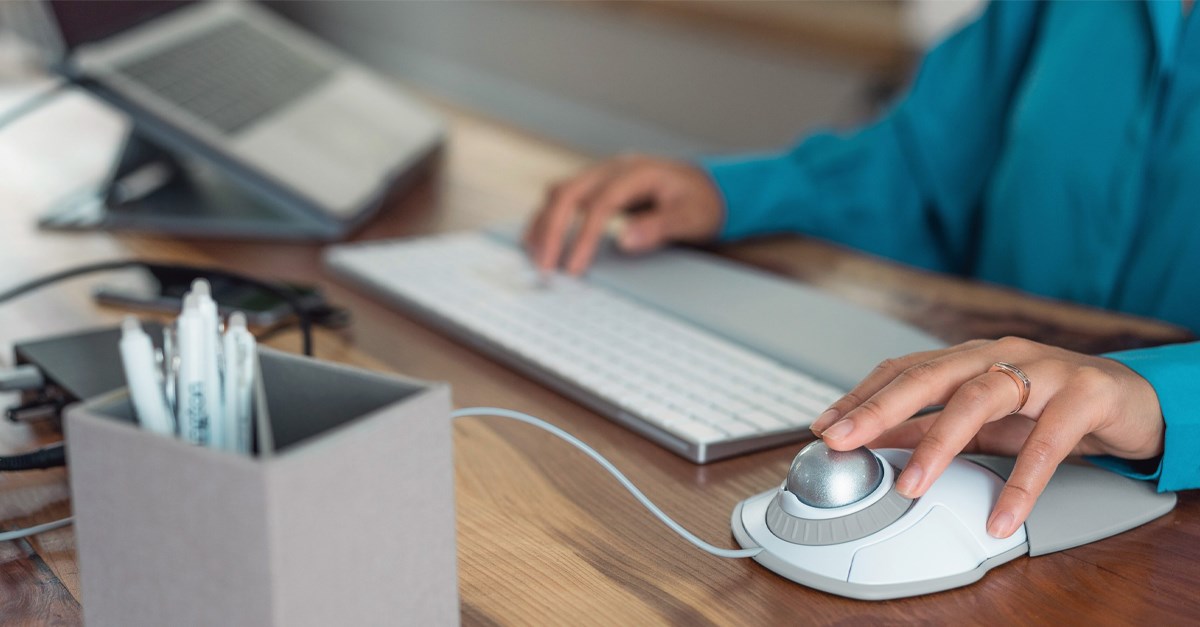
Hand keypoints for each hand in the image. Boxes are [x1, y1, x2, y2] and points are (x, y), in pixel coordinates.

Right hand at [523, 155, 723, 273]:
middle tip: (544, 267)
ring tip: (534, 257)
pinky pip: (563, 197)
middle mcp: (613, 168)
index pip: (601, 204)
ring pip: (559, 192)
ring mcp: (602, 174)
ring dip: (543, 224)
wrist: (705, 185)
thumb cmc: (699, 202)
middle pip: (569, 193)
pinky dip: (547, 218)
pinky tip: (537, 240)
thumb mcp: (690, 217)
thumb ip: (658, 227)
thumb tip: (624, 241)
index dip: (583, 237)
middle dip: (551, 231)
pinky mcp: (596, 185)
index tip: (573, 268)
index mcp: (637, 172)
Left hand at [809, 337, 1163, 537]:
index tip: (824, 426)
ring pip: (979, 398)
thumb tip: (870, 440)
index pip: (903, 369)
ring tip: (911, 485)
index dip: (861, 395)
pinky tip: (1001, 514)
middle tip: (842, 440)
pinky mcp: (1085, 394)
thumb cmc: (1050, 406)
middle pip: (929, 375)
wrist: (1132, 400)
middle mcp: (998, 354)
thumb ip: (931, 426)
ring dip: (939, 443)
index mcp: (968, 358)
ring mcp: (1042, 369)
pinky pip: (1048, 441)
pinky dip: (1022, 483)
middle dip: (879, 408)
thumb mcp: (983, 420)